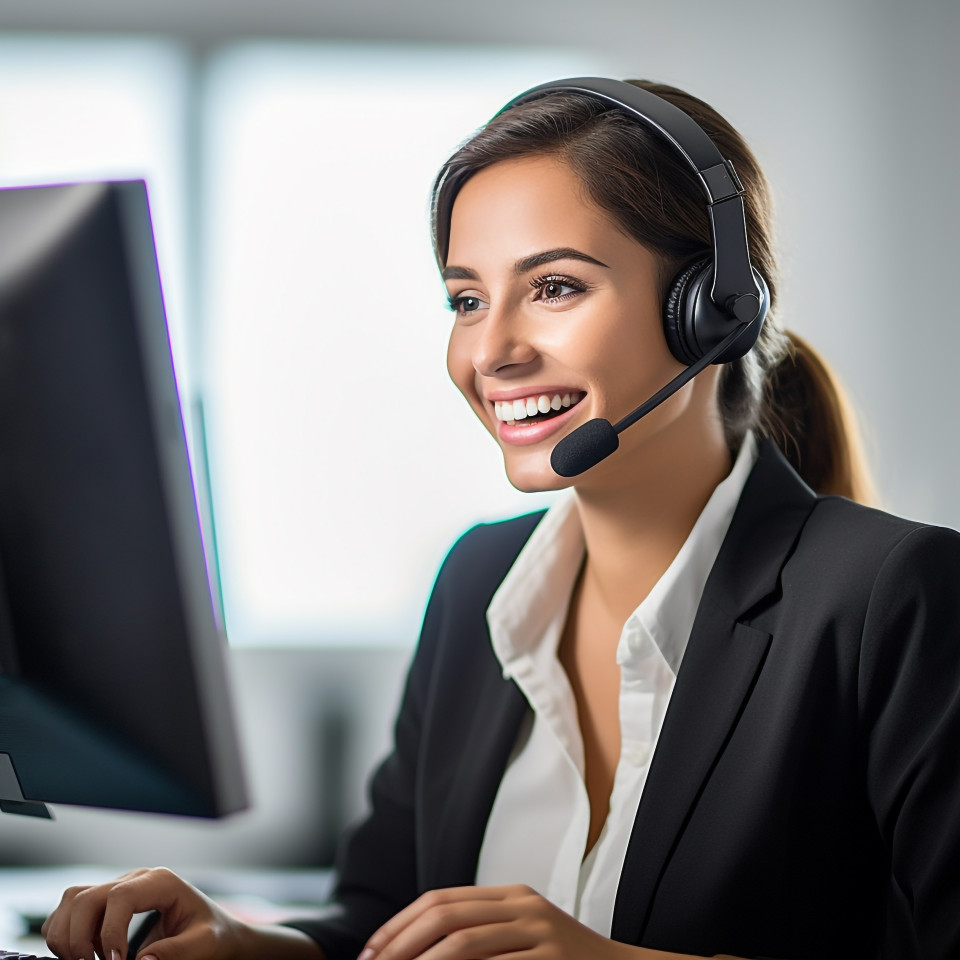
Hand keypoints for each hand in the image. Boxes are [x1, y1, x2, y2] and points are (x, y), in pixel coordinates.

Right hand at [41, 866, 251, 959]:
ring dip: (67, 935)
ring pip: (72, 900)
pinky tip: (85, 953)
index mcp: (161, 882)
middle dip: (78, 938)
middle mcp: (136, 879)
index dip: (110, 932)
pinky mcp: (108, 902)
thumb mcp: (203, 944)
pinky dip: (66, 934)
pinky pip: (70, 910)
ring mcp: (120, 887)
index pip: (119, 896)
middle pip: (86, 897)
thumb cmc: (211, 933)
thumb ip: (177, 952)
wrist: (214, 928)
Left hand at [356, 884, 638, 959]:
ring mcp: (539, 931)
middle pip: (444, 915)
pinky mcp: (553, 959)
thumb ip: (481, 935)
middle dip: (400, 944)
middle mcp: (522, 905)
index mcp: (510, 895)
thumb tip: (416, 951)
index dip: (398, 925)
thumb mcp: (522, 939)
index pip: (439, 900)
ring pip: (464, 942)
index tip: (369, 954)